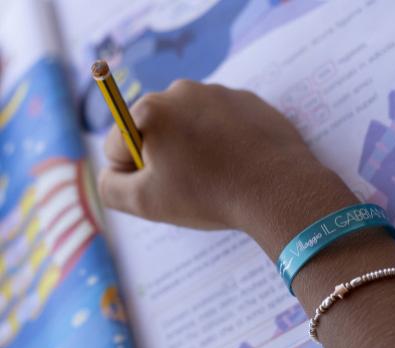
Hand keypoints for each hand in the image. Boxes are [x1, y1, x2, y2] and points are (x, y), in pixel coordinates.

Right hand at [99, 80, 330, 235]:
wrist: (278, 189)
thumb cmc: (209, 195)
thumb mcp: (146, 202)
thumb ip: (110, 186)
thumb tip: (110, 172)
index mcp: (151, 111)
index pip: (117, 146)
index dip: (133, 174)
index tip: (162, 187)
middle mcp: (181, 91)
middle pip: (153, 131)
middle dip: (163, 156)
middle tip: (191, 180)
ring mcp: (218, 92)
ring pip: (188, 125)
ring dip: (192, 146)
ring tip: (216, 171)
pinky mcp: (246, 100)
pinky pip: (219, 121)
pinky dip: (221, 139)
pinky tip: (236, 159)